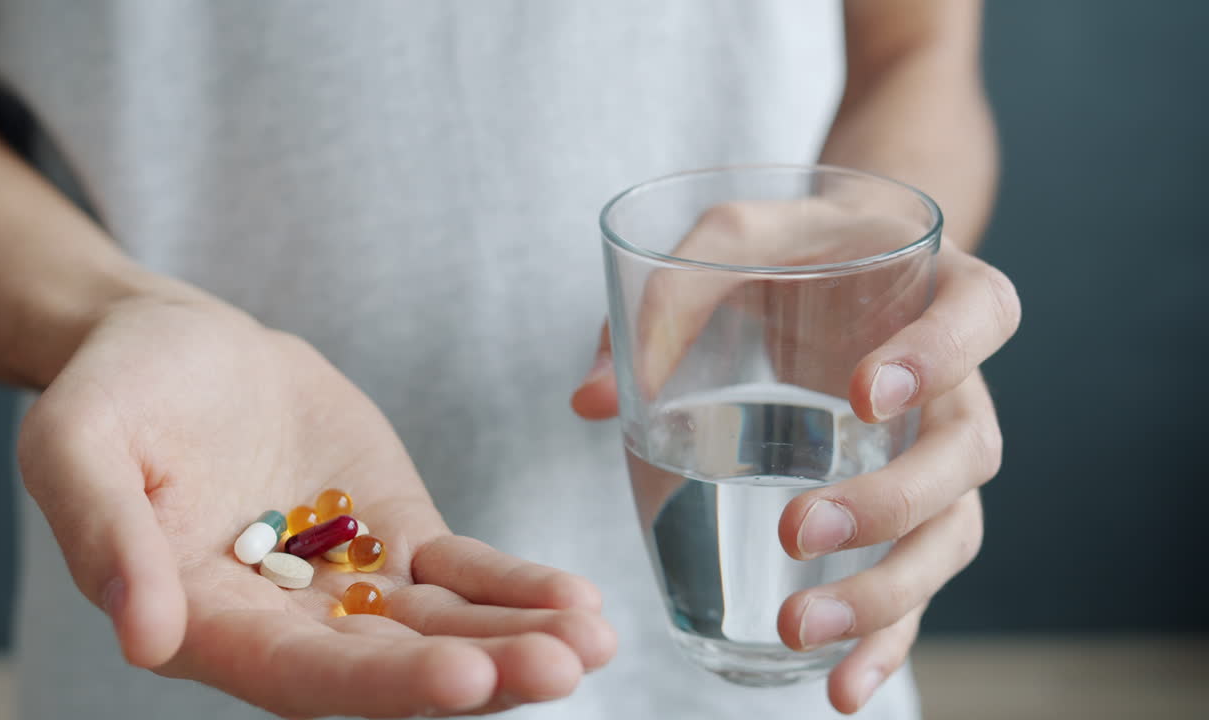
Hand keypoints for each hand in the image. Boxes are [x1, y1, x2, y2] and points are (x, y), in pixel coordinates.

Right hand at [19, 296, 615, 717]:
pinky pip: (463, 573)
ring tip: (591, 638)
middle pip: (391, 666)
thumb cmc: (114, 390)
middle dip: (479, 671)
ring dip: (518, 638)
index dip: (381, 683)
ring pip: (443, 627)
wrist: (178, 345)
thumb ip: (102, 535)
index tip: (461, 676)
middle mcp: (286, 623)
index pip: (297, 673)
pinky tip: (577, 601)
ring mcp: (351, 582)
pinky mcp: (395, 535)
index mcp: (203, 621)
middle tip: (560, 666)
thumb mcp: (75, 441)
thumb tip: (148, 636)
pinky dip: (517, 587)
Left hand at [572, 200, 1019, 713]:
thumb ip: (670, 295)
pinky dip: (885, 639)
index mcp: (944, 291)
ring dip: (886, 593)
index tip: (862, 391)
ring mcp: (939, 455)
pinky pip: (917, 583)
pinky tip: (838, 686)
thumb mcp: (736, 239)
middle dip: (888, 503)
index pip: (978, 319)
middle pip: (964, 454)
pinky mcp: (909, 512)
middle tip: (798, 529)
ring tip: (801, 630)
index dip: (938, 357)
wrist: (842, 265)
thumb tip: (593, 402)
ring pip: (948, 535)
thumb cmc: (795, 250)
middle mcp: (962, 382)